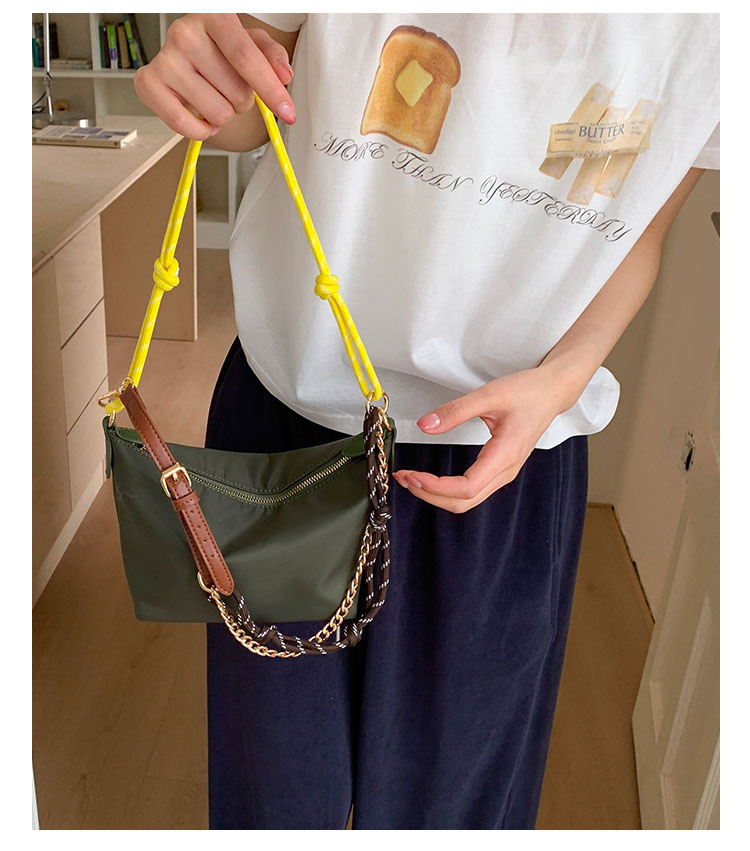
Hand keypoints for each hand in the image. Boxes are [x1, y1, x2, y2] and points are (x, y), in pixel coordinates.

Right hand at [134, 13, 295, 139]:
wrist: (187, 54)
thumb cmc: (221, 49)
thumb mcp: (253, 44)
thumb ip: (273, 57)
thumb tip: (283, 75)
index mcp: (214, 16)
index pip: (246, 57)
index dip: (271, 90)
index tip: (288, 113)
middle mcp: (185, 33)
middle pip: (236, 92)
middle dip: (243, 101)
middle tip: (231, 88)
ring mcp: (165, 59)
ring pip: (216, 113)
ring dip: (224, 115)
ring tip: (214, 97)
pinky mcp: (149, 84)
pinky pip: (184, 125)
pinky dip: (201, 131)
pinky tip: (203, 118)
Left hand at [392, 366, 569, 513]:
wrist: (551, 392)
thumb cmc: (527, 392)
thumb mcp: (489, 395)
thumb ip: (455, 411)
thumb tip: (425, 425)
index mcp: (504, 456)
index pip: (465, 487)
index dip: (436, 487)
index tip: (412, 474)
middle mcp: (505, 471)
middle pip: (463, 502)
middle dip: (429, 494)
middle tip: (404, 477)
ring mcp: (504, 473)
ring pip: (467, 500)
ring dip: (436, 494)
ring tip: (412, 478)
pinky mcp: (500, 469)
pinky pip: (472, 491)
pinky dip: (447, 490)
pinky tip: (431, 478)